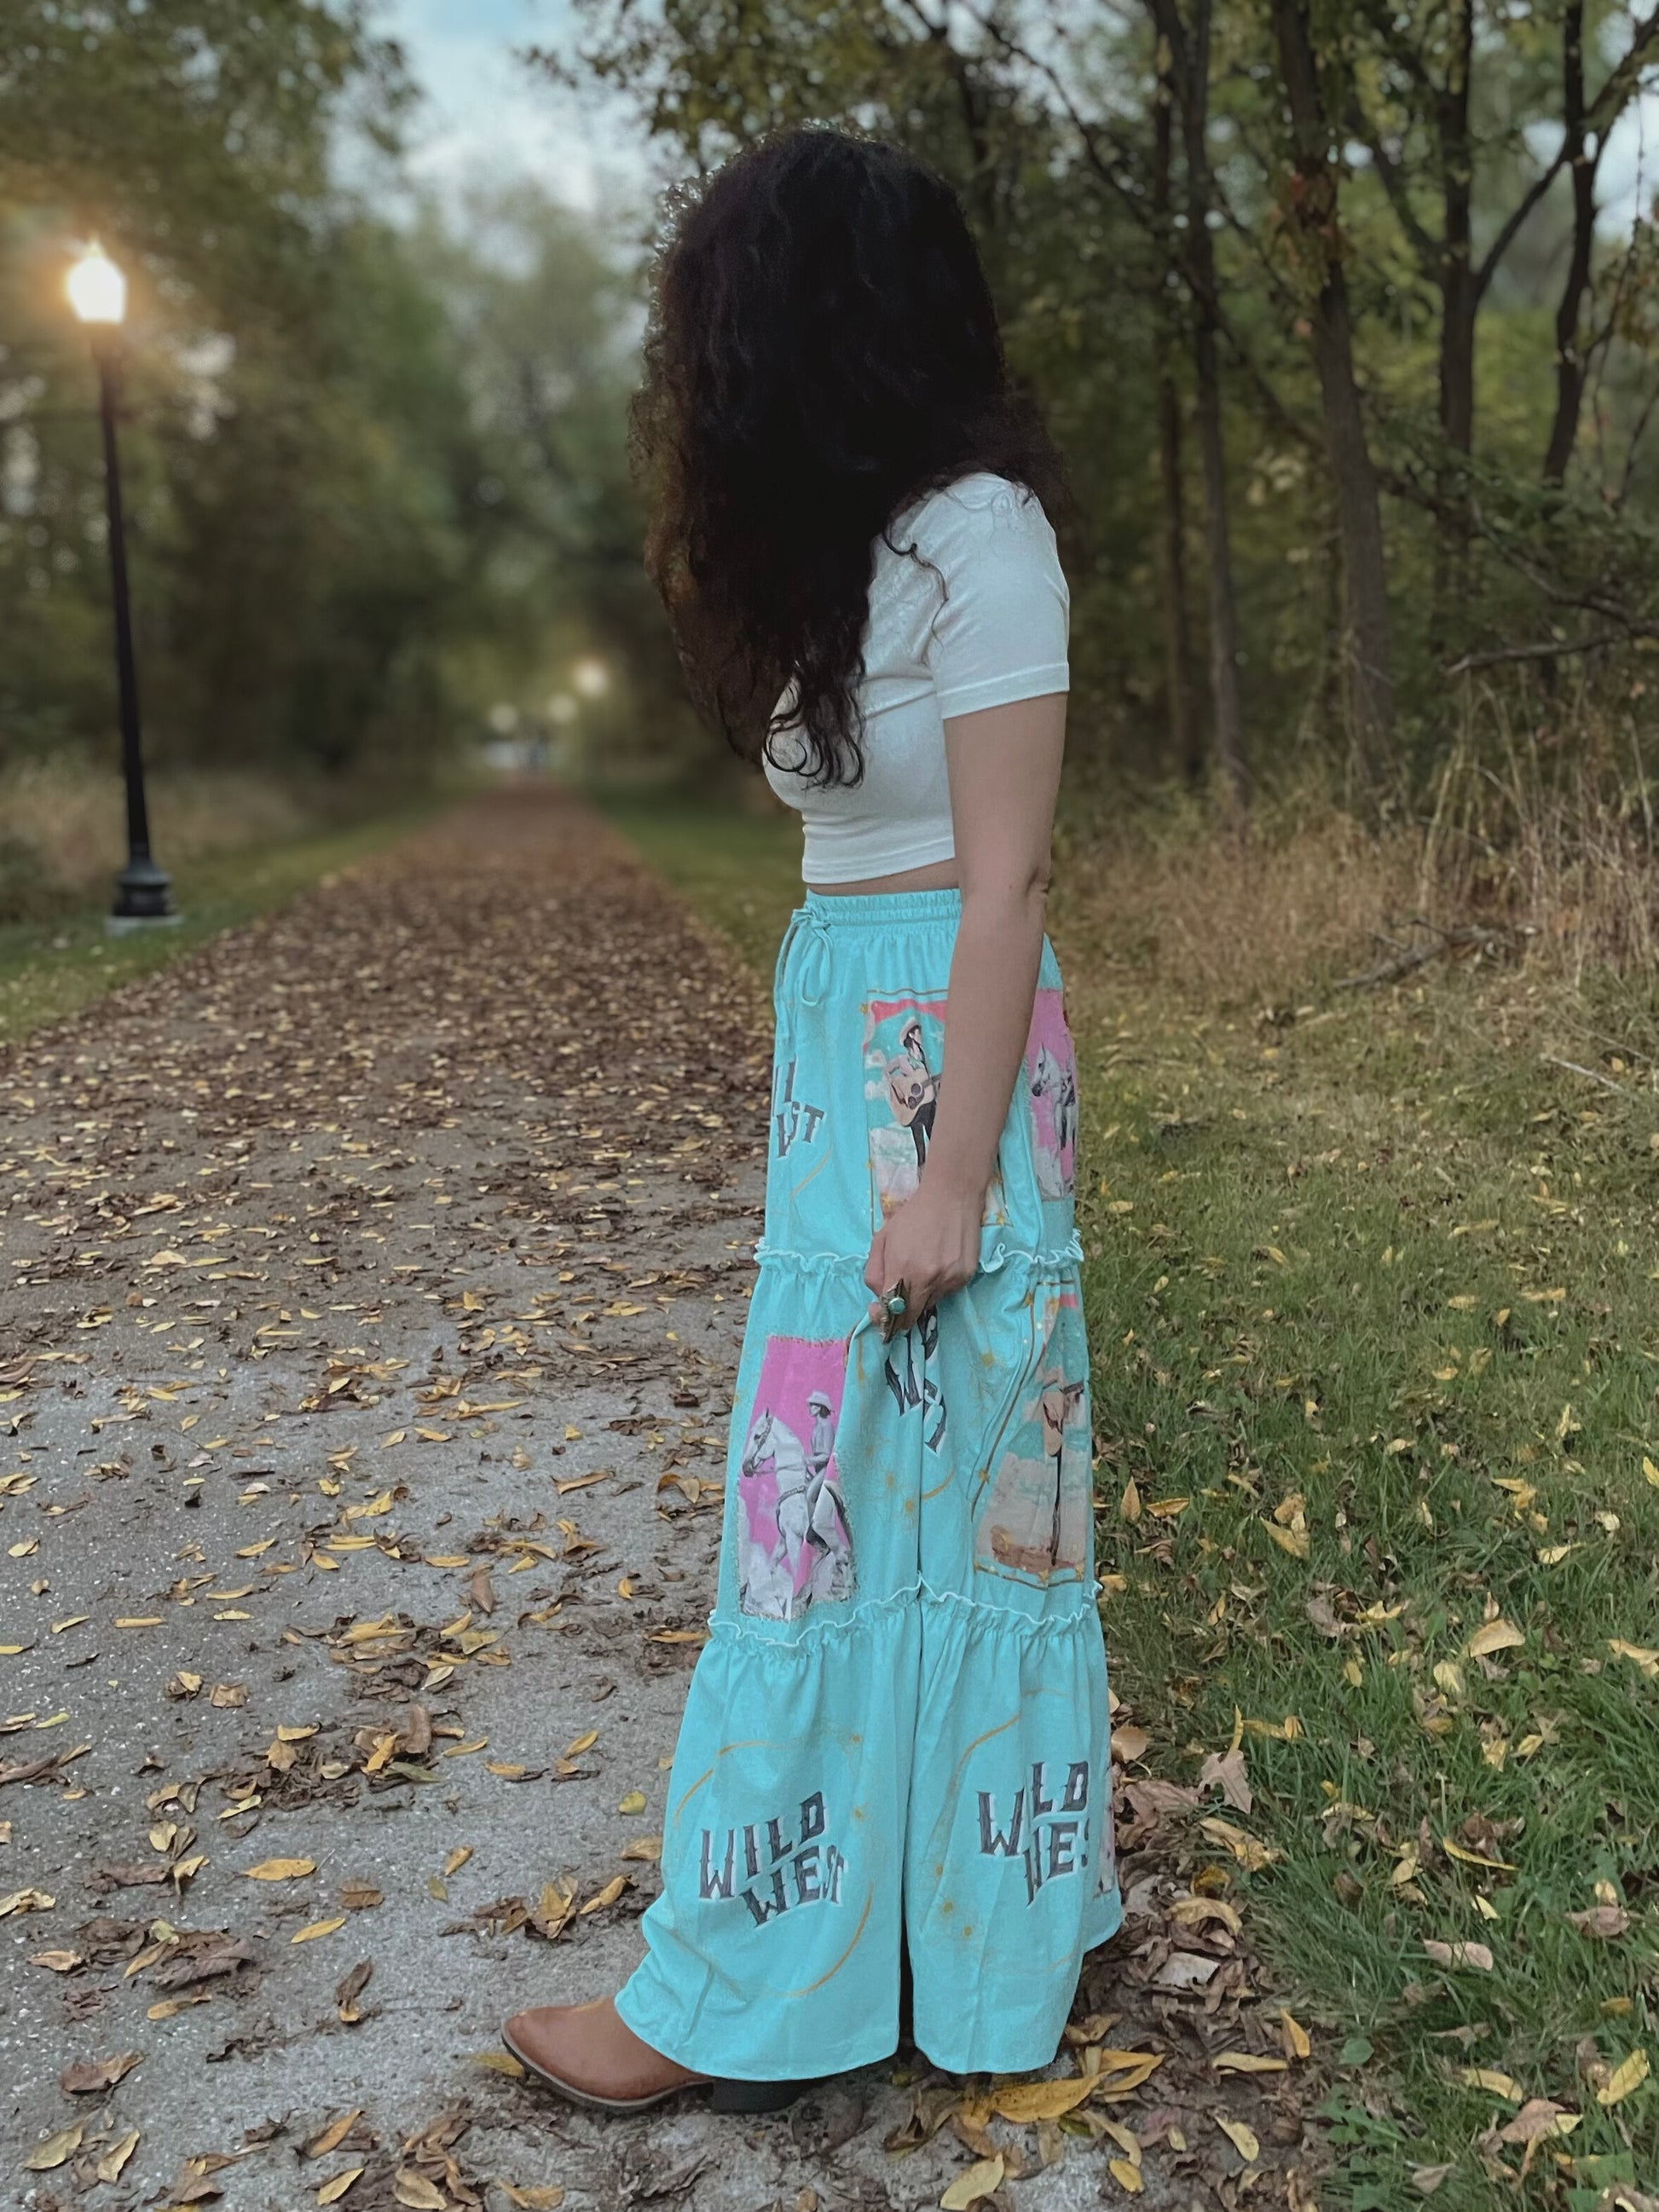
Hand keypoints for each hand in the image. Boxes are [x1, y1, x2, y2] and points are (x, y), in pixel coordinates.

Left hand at [864, 1181, 982, 1333]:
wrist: (951, 1197)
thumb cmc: (912, 1216)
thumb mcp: (882, 1238)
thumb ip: (874, 1272)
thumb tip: (880, 1298)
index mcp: (902, 1269)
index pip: (892, 1313)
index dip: (884, 1317)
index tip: (880, 1310)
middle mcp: (927, 1279)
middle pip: (911, 1316)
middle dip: (901, 1312)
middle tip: (898, 1297)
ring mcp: (949, 1279)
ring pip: (929, 1303)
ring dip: (921, 1294)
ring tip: (923, 1266)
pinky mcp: (966, 1277)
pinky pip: (946, 1292)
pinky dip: (939, 1285)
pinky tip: (939, 1262)